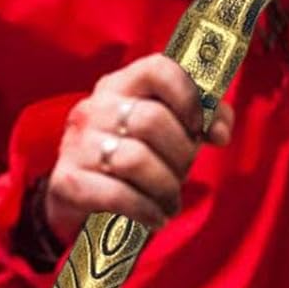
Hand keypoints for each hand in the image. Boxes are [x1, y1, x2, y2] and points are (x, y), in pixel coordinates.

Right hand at [44, 55, 233, 241]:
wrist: (81, 194)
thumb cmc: (138, 153)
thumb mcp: (170, 128)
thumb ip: (205, 118)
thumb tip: (220, 131)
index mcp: (124, 85)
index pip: (158, 70)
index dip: (188, 96)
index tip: (200, 127)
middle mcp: (97, 107)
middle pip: (152, 120)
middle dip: (181, 154)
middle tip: (184, 173)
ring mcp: (78, 143)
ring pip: (135, 160)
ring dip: (165, 187)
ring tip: (171, 202)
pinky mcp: (68, 180)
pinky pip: (115, 195)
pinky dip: (145, 210)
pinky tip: (156, 217)